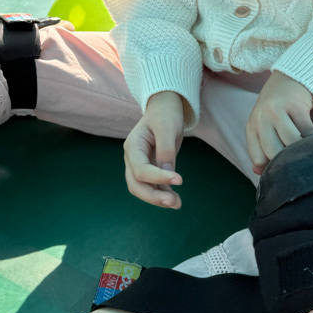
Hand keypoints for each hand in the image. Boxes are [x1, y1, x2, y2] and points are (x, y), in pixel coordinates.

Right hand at [123, 90, 183, 208]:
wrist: (165, 108)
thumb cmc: (165, 114)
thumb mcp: (167, 127)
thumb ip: (166, 150)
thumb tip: (168, 174)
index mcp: (133, 146)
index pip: (141, 170)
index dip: (158, 178)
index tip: (180, 180)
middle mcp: (132, 158)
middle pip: (136, 185)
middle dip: (153, 197)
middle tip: (173, 203)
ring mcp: (139, 165)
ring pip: (143, 189)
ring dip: (158, 199)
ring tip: (178, 204)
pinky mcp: (150, 169)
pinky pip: (153, 186)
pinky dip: (163, 194)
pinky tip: (176, 199)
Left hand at [246, 71, 312, 174]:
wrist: (290, 78)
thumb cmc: (277, 107)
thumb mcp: (264, 125)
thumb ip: (261, 147)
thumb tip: (258, 172)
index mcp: (252, 127)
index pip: (258, 158)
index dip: (272, 166)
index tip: (282, 164)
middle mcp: (261, 119)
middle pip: (274, 153)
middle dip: (288, 158)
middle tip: (296, 154)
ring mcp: (276, 111)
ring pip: (291, 143)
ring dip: (301, 145)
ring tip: (303, 139)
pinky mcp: (294, 105)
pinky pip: (305, 130)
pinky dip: (310, 132)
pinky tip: (307, 125)